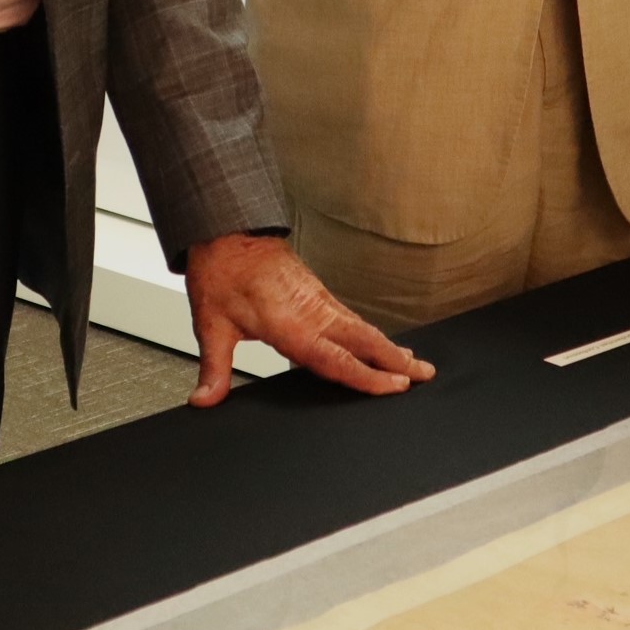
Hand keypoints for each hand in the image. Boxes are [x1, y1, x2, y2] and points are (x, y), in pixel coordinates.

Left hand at [182, 232, 432, 406]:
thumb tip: (204, 400)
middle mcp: (312, 311)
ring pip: (361, 327)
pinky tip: (376, 341)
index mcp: (291, 324)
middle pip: (364, 340)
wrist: (226, 229)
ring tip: (413, 363)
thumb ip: (214, 368)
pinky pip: (350, 316)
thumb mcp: (210, 324)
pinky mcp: (316, 292)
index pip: (337, 358)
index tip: (396, 386)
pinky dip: (370, 332)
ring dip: (388, 346)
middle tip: (425, 375)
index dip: (368, 376)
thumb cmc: (221, 271)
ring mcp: (318, 300)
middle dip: (396, 360)